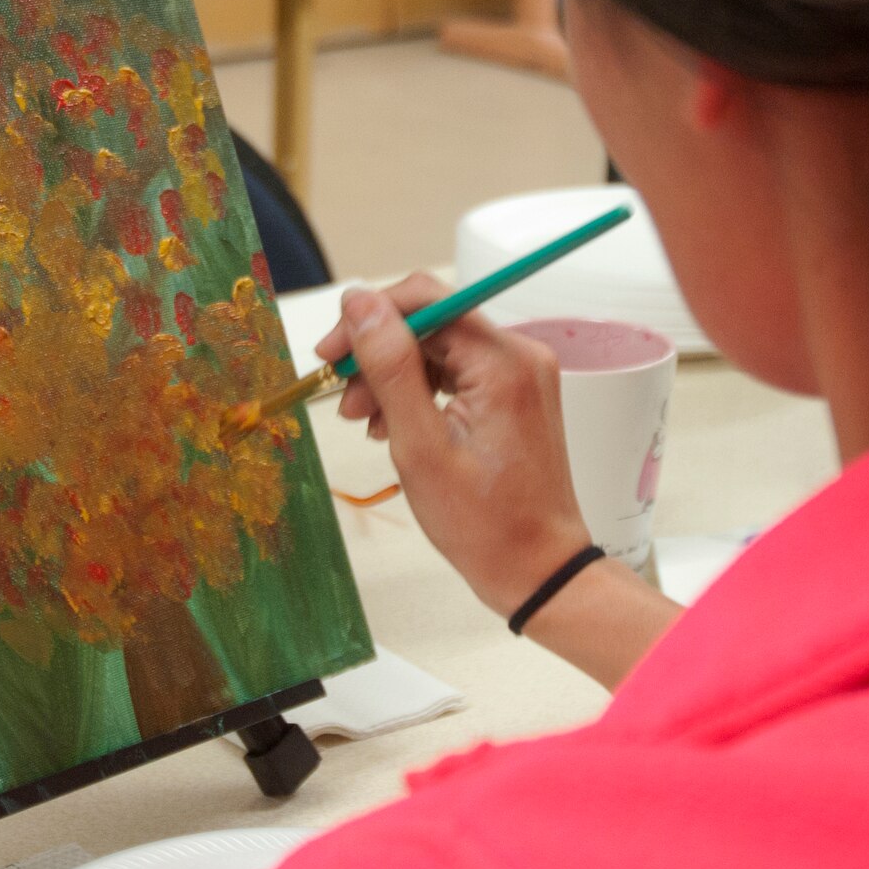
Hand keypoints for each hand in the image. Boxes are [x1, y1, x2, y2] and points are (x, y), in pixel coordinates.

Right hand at [317, 276, 593, 617]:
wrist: (537, 568)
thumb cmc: (484, 523)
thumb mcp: (421, 446)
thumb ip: (390, 367)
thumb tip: (361, 302)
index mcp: (504, 361)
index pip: (427, 300)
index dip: (370, 319)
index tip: (331, 354)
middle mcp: (520, 354)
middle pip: (432, 323)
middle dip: (380, 355)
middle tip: (346, 403)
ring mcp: (522, 374)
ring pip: (440, 348)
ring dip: (396, 377)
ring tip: (369, 425)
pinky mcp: (516, 394)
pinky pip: (458, 372)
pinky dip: (422, 392)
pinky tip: (397, 426)